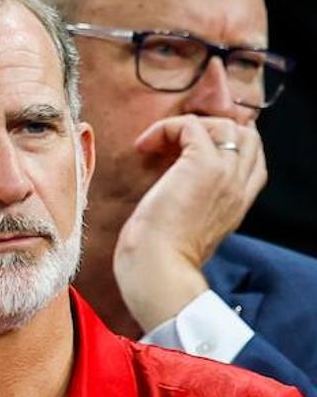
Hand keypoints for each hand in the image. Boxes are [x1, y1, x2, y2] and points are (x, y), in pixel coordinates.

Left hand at [113, 113, 265, 331]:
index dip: (223, 145)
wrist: (158, 271)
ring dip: (188, 127)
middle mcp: (238, 185)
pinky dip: (166, 129)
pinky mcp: (202, 165)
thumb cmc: (159, 261)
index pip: (250, 158)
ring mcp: (224, 172)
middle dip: (211, 130)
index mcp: (237, 203)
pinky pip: (190, 126)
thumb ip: (194, 206)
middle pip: (245, 135)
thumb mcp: (186, 230)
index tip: (185, 154)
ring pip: (224, 125)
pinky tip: (145, 146)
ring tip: (158, 145)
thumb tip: (173, 189)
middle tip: (173, 145)